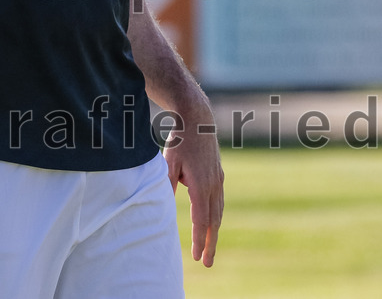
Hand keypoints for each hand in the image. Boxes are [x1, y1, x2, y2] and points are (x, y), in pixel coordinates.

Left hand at [163, 110, 224, 266]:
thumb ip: (166, 186)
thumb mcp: (168, 163)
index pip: (201, 220)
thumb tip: (162, 207)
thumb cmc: (181, 140)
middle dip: (210, 243)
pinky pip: (219, 201)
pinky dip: (216, 216)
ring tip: (210, 247)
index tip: (196, 257)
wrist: (198, 119)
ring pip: (219, 212)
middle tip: (206, 263)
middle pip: (214, 221)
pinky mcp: (218, 174)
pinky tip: (212, 221)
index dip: (199, 240)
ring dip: (214, 231)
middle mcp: (214, 185)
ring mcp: (218, 179)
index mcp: (201, 185)